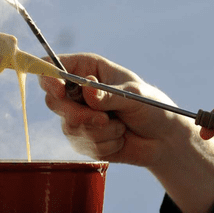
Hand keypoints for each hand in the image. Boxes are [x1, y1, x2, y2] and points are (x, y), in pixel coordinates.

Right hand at [37, 53, 193, 166]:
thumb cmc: (151, 107)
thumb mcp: (133, 95)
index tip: (60, 90)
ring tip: (121, 127)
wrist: (164, 139)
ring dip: (100, 131)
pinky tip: (119, 139)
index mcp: (86, 69)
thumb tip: (87, 89)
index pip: (53, 67)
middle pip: (54, 100)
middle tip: (103, 119)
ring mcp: (77, 116)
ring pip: (69, 126)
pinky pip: (81, 145)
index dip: (50, 77)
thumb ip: (108, 95)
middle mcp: (77, 91)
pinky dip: (104, 145)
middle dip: (79, 114)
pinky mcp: (81, 139)